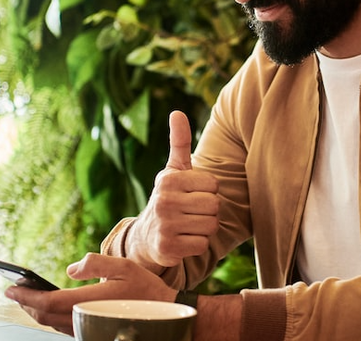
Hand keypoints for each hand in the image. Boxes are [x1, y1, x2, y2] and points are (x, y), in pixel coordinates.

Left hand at [5, 253, 176, 335]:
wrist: (164, 315)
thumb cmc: (145, 289)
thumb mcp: (123, 266)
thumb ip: (95, 263)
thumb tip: (70, 268)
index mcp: (90, 302)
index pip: (48, 302)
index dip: (26, 296)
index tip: (11, 287)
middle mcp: (85, 320)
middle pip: (45, 316)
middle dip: (27, 303)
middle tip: (13, 290)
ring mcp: (88, 329)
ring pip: (52, 324)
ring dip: (36, 311)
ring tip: (27, 297)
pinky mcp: (92, 333)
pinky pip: (64, 327)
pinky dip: (50, 317)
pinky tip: (48, 307)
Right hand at [129, 110, 219, 270]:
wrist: (146, 236)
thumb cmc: (169, 197)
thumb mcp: (173, 170)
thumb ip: (180, 142)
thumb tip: (177, 112)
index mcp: (168, 179)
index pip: (213, 184)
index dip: (208, 191)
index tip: (192, 194)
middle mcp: (164, 201)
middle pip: (214, 205)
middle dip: (208, 210)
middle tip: (191, 212)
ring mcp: (165, 225)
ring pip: (211, 226)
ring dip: (204, 228)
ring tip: (188, 225)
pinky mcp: (167, 248)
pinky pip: (202, 245)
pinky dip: (197, 245)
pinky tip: (183, 240)